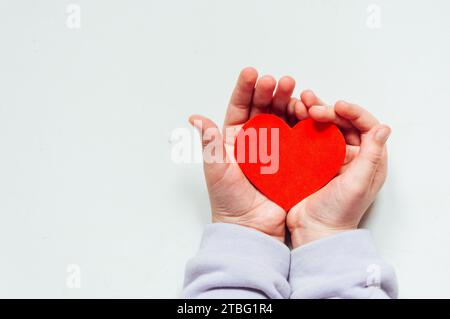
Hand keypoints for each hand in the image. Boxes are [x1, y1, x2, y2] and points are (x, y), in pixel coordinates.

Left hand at [189, 67, 296, 241]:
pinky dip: (302, 122)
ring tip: (292, 89)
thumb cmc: (229, 201)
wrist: (250, 227)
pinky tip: (306, 110)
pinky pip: (297, 136)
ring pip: (281, 118)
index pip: (240, 108)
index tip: (252, 73)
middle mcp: (255, 141)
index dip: (245, 89)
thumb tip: (195, 118)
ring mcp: (275, 150)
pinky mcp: (292, 160)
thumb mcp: (216, 169)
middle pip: (263, 109)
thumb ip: (210, 143)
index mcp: (234, 140)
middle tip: (276, 80)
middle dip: (269, 92)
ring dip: (286, 102)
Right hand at [287, 90, 390, 247]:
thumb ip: (371, 156)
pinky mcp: (312, 161)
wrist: (314, 230)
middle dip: (328, 111)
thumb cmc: (338, 213)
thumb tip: (384, 128)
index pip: (366, 126)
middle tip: (313, 109)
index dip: (353, 112)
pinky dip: (301, 125)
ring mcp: (331, 158)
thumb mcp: (357, 184)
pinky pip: (308, 137)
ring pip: (325, 127)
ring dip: (314, 113)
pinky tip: (292, 117)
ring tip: (301, 103)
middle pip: (343, 123)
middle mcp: (351, 155)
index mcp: (368, 160)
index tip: (338, 106)